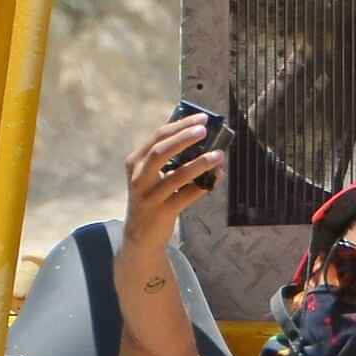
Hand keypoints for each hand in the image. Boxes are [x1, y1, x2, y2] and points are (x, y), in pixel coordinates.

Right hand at [123, 114, 224, 251]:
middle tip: (205, 130)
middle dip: (184, 137)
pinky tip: (217, 178)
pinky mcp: (161, 212)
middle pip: (161, 151)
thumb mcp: (150, 175)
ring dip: (200, 163)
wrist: (141, 236)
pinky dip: (204, 186)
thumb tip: (196, 132)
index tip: (202, 118)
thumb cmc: (152, 198)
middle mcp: (138, 177)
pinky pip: (186, 196)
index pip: (158, 136)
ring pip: (176, 175)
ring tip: (219, 155)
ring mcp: (149, 196)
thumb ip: (167, 156)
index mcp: (135, 162)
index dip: (181, 125)